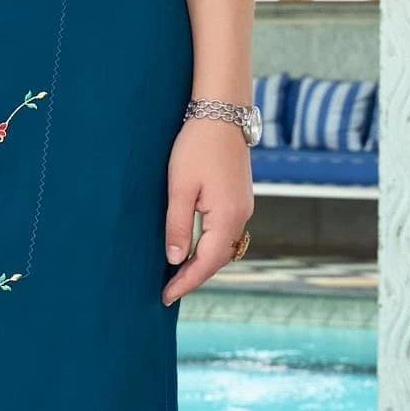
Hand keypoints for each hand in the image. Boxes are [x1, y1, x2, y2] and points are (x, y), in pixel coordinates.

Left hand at [161, 116, 252, 306]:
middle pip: (218, 259)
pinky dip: (210, 246)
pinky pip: (226, 232)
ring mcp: (243, 207)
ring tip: (178, 275)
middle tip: (168, 291)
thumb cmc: (196, 146)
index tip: (165, 297)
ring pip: (223, 247)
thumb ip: (177, 225)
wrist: (222, 113)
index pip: (207, 262)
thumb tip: (175, 259)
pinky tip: (193, 248)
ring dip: (202, 262)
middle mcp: (241, 216)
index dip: (186, 282)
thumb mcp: (180, 187)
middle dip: (194, 276)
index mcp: (227, 217)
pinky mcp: (239, 198)